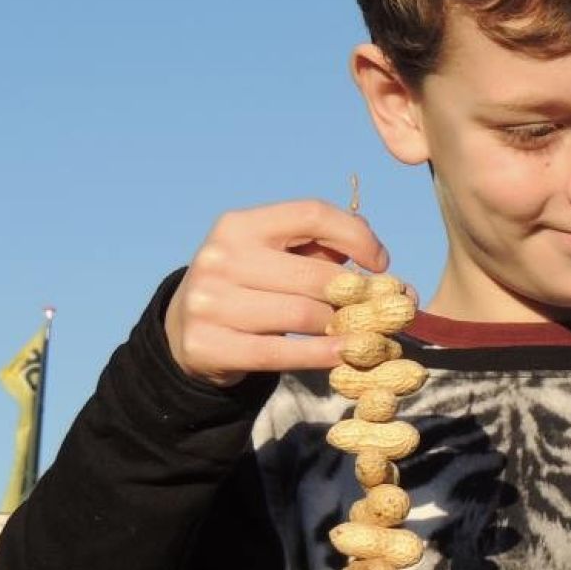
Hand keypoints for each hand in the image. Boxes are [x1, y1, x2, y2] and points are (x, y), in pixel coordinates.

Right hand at [165, 200, 389, 387]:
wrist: (185, 331)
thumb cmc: (248, 287)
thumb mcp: (274, 256)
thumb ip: (321, 249)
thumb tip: (377, 259)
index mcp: (239, 225)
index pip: (311, 214)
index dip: (355, 236)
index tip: (381, 263)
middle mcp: (220, 258)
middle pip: (314, 275)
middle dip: (358, 295)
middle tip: (385, 310)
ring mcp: (210, 303)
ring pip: (303, 315)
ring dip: (345, 328)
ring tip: (370, 335)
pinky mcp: (208, 345)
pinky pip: (281, 353)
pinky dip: (321, 354)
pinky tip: (346, 355)